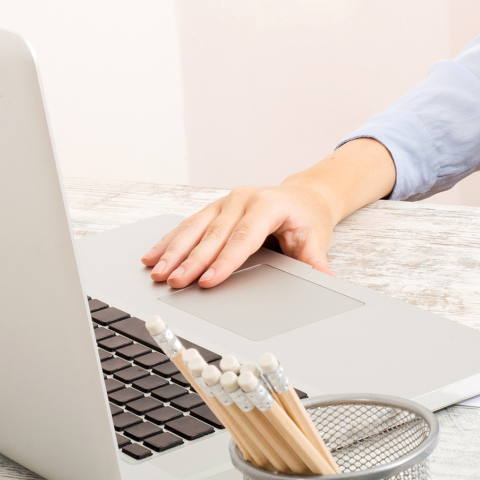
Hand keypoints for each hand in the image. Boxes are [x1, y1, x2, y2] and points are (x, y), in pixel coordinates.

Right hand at [140, 181, 338, 288]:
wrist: (304, 196)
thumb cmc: (307, 219)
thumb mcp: (316, 239)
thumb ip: (316, 262)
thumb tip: (326, 281)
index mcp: (268, 205)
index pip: (244, 236)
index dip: (225, 260)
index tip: (208, 281)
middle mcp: (242, 199)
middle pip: (214, 234)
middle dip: (192, 260)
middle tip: (175, 282)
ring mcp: (225, 201)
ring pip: (194, 228)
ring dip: (174, 251)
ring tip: (157, 272)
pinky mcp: (213, 209)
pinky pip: (188, 226)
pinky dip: (169, 241)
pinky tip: (152, 256)